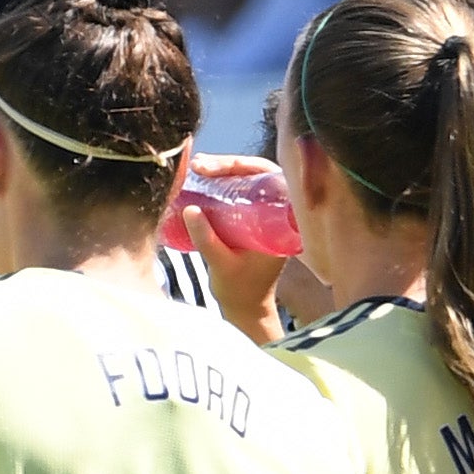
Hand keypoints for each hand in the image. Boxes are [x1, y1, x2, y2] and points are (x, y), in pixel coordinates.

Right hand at [169, 153, 289, 339]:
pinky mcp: (252, 218)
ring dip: (221, 172)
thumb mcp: (222, 266)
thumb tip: (190, 209)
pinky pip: (239, 192)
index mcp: (284, 217)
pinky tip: (201, 180)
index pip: (267, 175)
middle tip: (198, 166)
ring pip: (246, 180)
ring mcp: (265, 213)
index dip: (240, 165)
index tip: (212, 169)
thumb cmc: (240, 290)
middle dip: (225, 165)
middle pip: (255, 173)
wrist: (245, 308)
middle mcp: (279, 209)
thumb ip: (207, 240)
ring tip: (195, 170)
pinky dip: (221, 184)